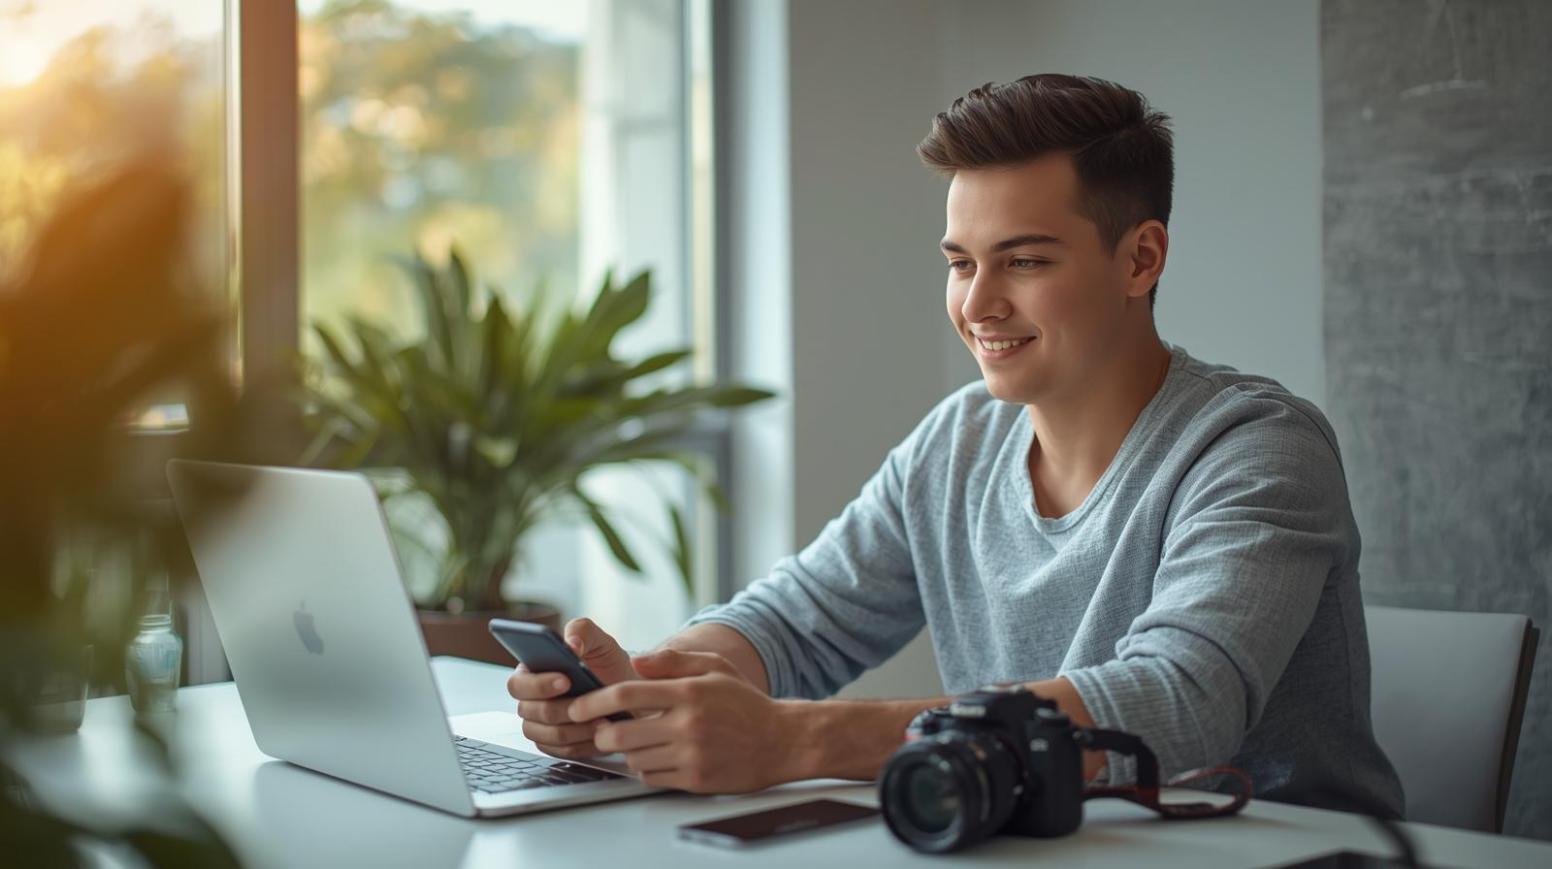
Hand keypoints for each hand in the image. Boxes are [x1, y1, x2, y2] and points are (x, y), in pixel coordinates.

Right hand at [505, 618, 636, 758]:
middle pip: (531, 712)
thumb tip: (570, 644)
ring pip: (548, 735)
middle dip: (564, 708)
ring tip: (603, 720)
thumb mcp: (599, 641)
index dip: (538, 684)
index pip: (517, 683)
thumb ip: (582, 631)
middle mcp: (530, 701)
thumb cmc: (607, 665)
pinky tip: (603, 733)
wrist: (628, 693)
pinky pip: (562, 752)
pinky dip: (584, 744)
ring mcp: (540, 727)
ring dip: (577, 728)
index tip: (566, 680)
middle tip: (592, 703)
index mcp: (531, 673)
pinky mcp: (556, 747)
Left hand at [567, 649, 803, 792]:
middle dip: (602, 731)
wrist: (782, 741)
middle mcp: (687, 724)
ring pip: (633, 758)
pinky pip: (652, 778)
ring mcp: (691, 755)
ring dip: (627, 750)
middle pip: (620, 732)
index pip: (626, 693)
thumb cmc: (745, 702)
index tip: (578, 706)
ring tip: (638, 739)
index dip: (594, 700)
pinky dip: (647, 768)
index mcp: (688, 692)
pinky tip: (658, 756)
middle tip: (602, 727)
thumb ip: (674, 660)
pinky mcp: (695, 779)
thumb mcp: (715, 668)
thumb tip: (638, 661)